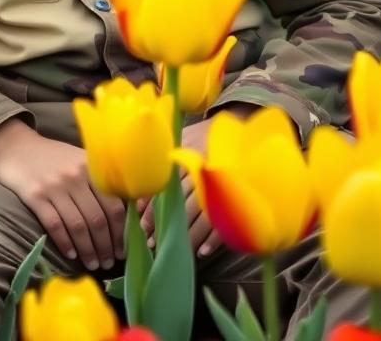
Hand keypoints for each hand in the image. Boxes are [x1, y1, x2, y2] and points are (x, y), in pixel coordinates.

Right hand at [0, 118, 125, 271]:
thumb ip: (97, 180)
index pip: (113, 205)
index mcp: (90, 167)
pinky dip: (65, 243)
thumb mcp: (78, 159)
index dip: (120, 231)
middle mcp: (75, 176)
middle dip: (106, 246)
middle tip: (110, 263)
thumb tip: (122, 212)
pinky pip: (54, 225)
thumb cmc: (52, 156)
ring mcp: (54, 186)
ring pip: (78, 226)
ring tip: (94, 264)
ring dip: (88, 250)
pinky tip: (71, 255)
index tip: (123, 249)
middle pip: (97, 219)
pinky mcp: (35, 196)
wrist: (16, 147)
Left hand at [137, 114, 224, 258]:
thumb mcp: (183, 139)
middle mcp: (203, 174)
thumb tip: (139, 190)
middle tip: (153, 245)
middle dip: (165, 228)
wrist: (242, 128)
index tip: (142, 228)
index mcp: (188, 160)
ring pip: (202, 218)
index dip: (152, 212)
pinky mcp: (238, 196)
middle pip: (182, 208)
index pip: (165, 192)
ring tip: (174, 252)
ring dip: (188, 238)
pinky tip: (203, 252)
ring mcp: (221, 186)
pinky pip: (226, 221)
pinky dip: (213, 239)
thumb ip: (164, 161)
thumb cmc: (205, 135)